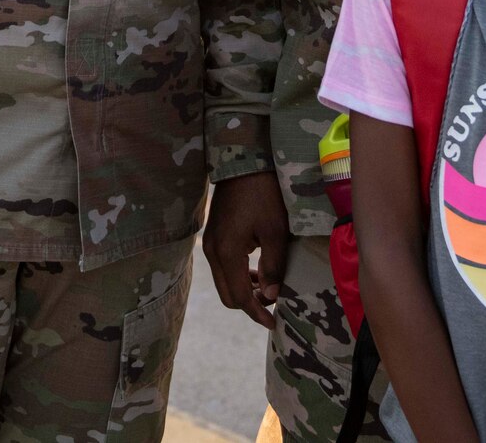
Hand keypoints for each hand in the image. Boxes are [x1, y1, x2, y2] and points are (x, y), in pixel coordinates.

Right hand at [203, 172, 288, 328]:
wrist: (243, 162)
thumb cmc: (264, 195)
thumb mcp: (275, 232)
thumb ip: (273, 267)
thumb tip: (271, 297)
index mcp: (226, 252)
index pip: (239, 297)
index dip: (257, 313)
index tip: (274, 323)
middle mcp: (212, 252)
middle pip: (227, 295)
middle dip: (249, 305)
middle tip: (273, 307)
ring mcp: (209, 244)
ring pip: (224, 282)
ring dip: (244, 291)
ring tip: (268, 289)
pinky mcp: (212, 237)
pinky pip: (223, 268)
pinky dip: (238, 276)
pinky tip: (257, 272)